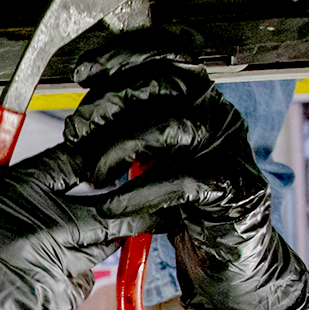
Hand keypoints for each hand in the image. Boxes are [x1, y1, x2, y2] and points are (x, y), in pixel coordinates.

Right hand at [0, 147, 145, 309]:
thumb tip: (3, 189)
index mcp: (13, 192)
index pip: (76, 160)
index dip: (93, 156)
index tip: (99, 157)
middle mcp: (42, 226)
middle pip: (110, 207)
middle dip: (125, 203)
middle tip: (128, 198)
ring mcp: (51, 268)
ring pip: (99, 250)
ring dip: (96, 243)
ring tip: (82, 239)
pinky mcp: (50, 304)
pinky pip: (78, 286)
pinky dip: (72, 280)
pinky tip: (48, 279)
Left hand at [64, 44, 308, 309]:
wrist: (226, 255)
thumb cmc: (183, 204)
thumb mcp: (149, 158)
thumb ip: (127, 128)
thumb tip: (83, 112)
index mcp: (198, 100)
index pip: (169, 54)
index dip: (125, 54)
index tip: (85, 70)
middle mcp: (217, 115)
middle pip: (165, 84)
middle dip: (110, 103)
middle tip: (76, 131)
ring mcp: (228, 149)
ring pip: (170, 129)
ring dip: (119, 148)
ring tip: (93, 172)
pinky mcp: (232, 187)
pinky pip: (182, 181)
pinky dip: (140, 193)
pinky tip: (113, 206)